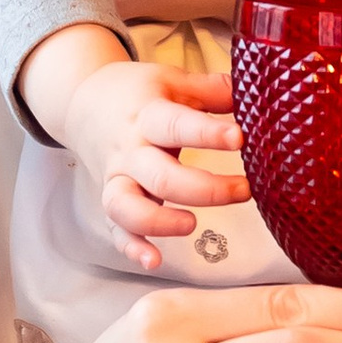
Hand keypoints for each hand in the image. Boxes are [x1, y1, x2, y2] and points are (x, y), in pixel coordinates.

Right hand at [62, 54, 248, 271]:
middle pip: (161, 176)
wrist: (83, 102)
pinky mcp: (112, 202)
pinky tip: (154, 260)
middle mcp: (131, 151)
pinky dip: (132, 247)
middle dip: (205, 189)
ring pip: (128, 207)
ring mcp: (118, 179)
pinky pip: (116, 230)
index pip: (176, 124)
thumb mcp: (173, 81)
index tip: (240, 137)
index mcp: (148, 116)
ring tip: (192, 224)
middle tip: (244, 190)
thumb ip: (214, 89)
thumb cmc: (139, 94)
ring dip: (160, 221)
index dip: (207, 133)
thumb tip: (258, 91)